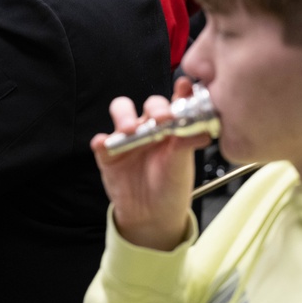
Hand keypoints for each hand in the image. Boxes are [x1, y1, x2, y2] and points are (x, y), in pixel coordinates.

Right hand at [89, 77, 211, 250]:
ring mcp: (128, 138)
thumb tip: (201, 131)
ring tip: (130, 130)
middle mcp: (149, 127)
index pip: (175, 103)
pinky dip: (101, 140)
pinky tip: (104, 144)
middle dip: (154, 107)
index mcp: (171, 128)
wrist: (152, 216)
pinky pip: (101, 142)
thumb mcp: (183, 166)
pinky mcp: (109, 153)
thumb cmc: (171, 187)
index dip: (179, 92)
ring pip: (121, 112)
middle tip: (160, 118)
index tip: (184, 86)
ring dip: (124, 116)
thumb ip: (187, 145)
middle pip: (148, 105)